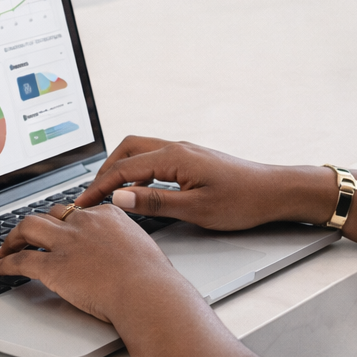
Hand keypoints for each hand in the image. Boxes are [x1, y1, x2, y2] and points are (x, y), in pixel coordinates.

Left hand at [0, 202, 191, 325]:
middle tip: (26, 236)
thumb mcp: (142, 248)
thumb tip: (120, 255)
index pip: (78, 212)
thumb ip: (124, 245)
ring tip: (6, 248)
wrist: (147, 292)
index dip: (64, 222)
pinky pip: (21, 260)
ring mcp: (66, 242)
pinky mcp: (53, 265)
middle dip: (36, 224)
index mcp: (107, 215)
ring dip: (13, 237)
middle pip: (50, 214)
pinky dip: (4, 263)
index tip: (59, 230)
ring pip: (28, 227)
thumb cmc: (152, 279)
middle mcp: (84, 223)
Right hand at [71, 136, 333, 230]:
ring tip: (107, 190)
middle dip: (104, 170)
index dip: (98, 186)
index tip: (81, 203)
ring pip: (140, 149)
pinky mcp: (192, 158)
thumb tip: (119, 196)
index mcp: (174, 157)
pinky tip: (136, 185)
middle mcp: (177, 147)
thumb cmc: (242, 202)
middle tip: (90, 195)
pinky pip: (154, 155)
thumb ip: (155, 202)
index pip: (123, 169)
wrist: (274, 191)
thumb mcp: (196, 209)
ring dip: (119, 166)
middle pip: (127, 150)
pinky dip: (136, 167)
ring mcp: (185, 150)